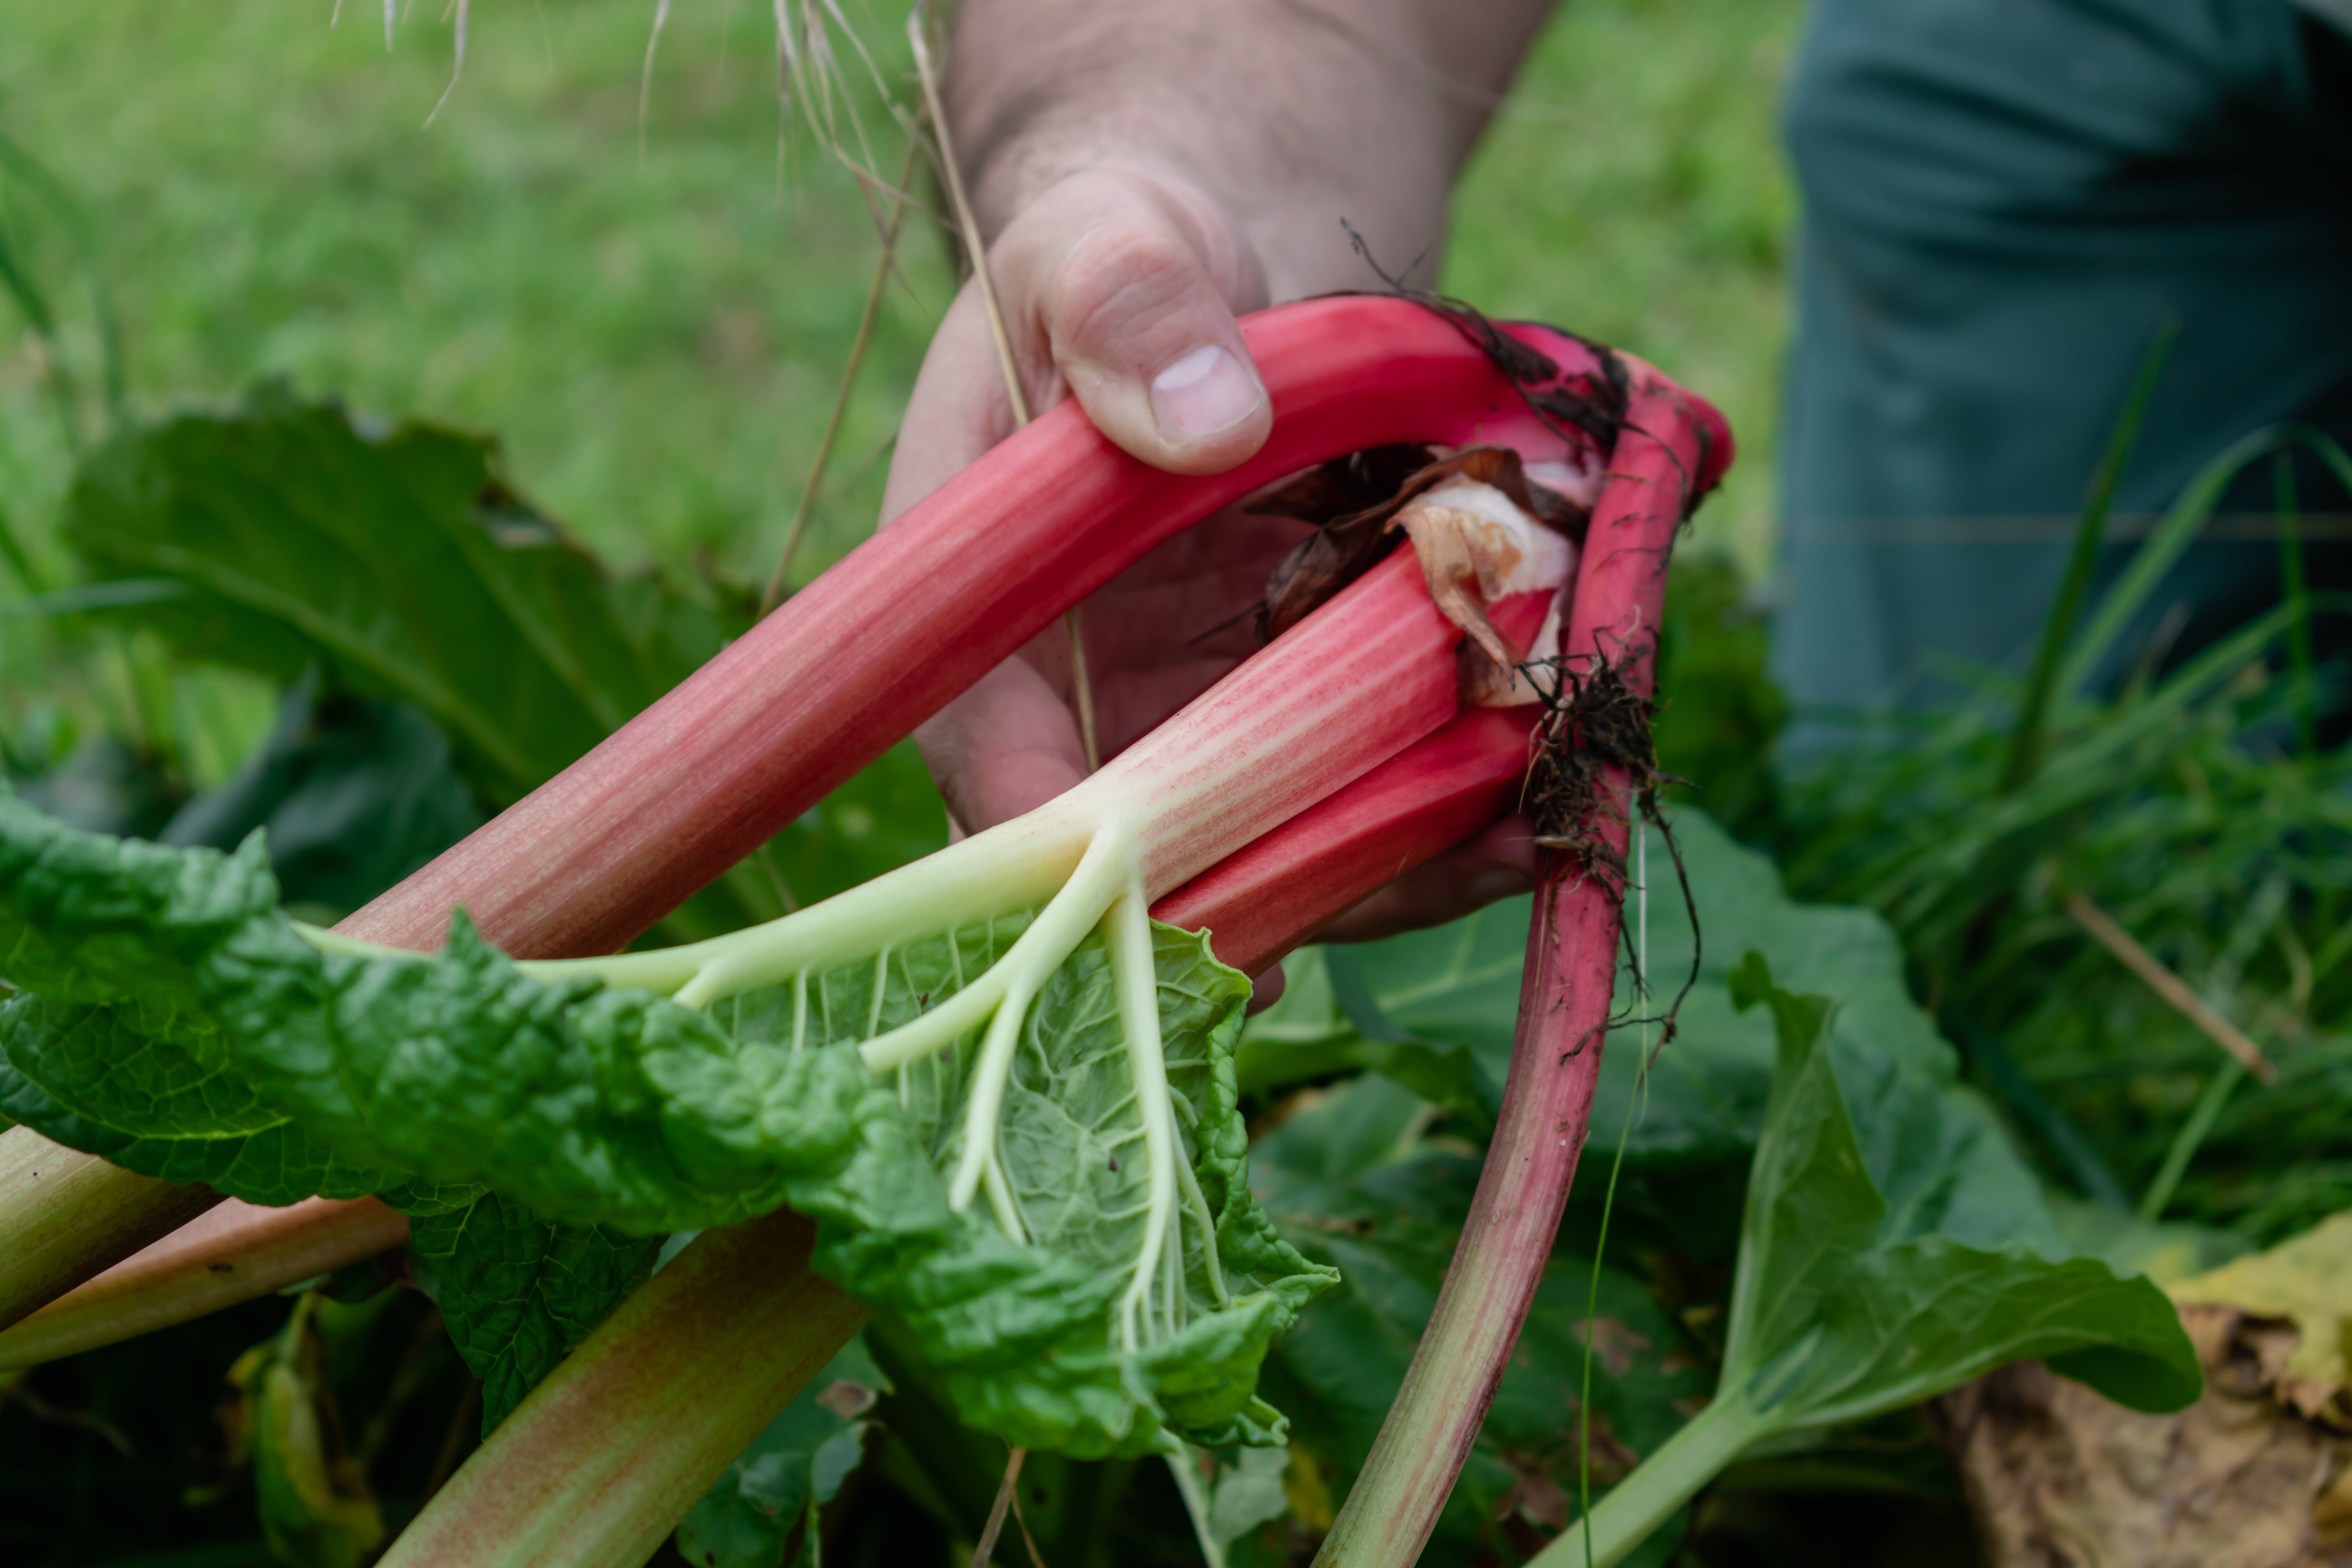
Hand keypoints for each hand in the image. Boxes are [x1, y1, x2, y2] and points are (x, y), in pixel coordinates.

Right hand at [879, 169, 1534, 992]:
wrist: (1237, 258)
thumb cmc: (1138, 245)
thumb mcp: (1111, 238)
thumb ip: (1125, 300)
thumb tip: (1206, 417)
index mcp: (984, 597)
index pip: (983, 744)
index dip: (1050, 832)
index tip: (1142, 884)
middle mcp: (1081, 687)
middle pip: (1140, 844)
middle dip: (1258, 889)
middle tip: (1377, 906)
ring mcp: (1197, 709)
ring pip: (1270, 841)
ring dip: (1381, 861)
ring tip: (1509, 838)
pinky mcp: (1300, 702)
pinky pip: (1361, 786)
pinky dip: (1443, 805)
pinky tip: (1535, 799)